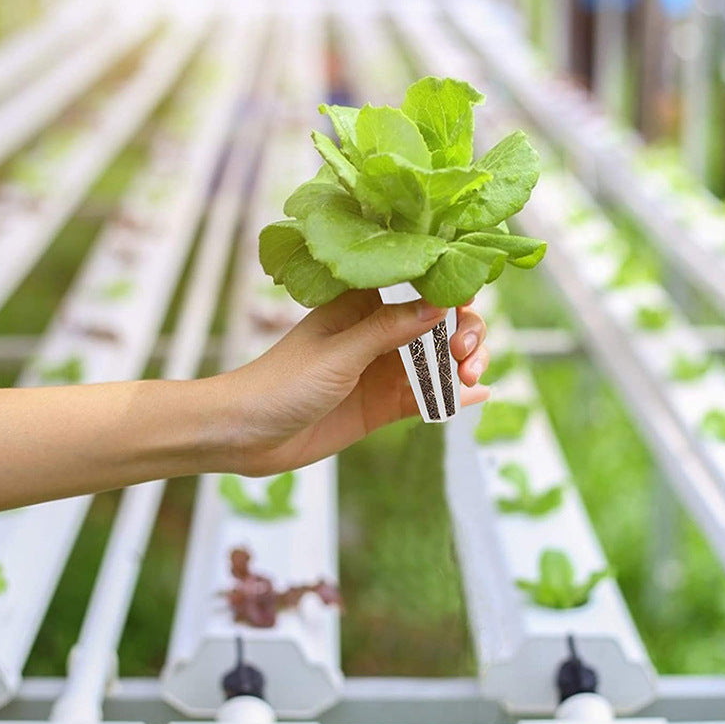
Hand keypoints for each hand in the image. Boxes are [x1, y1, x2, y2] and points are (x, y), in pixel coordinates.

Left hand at [212, 289, 489, 475]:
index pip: (418, 287)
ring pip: (438, 361)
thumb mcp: (339, 353)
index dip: (449, 291)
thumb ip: (389, 330)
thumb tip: (440, 304)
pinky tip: (476, 395)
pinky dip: (453, 396)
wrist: (248, 435)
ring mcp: (383, 371)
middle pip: (438, 325)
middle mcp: (378, 335)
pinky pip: (426, 397)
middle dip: (463, 333)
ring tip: (470, 378)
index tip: (469, 302)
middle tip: (464, 354)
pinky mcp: (383, 405)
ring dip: (462, 365)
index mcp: (362, 306)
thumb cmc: (282, 383)